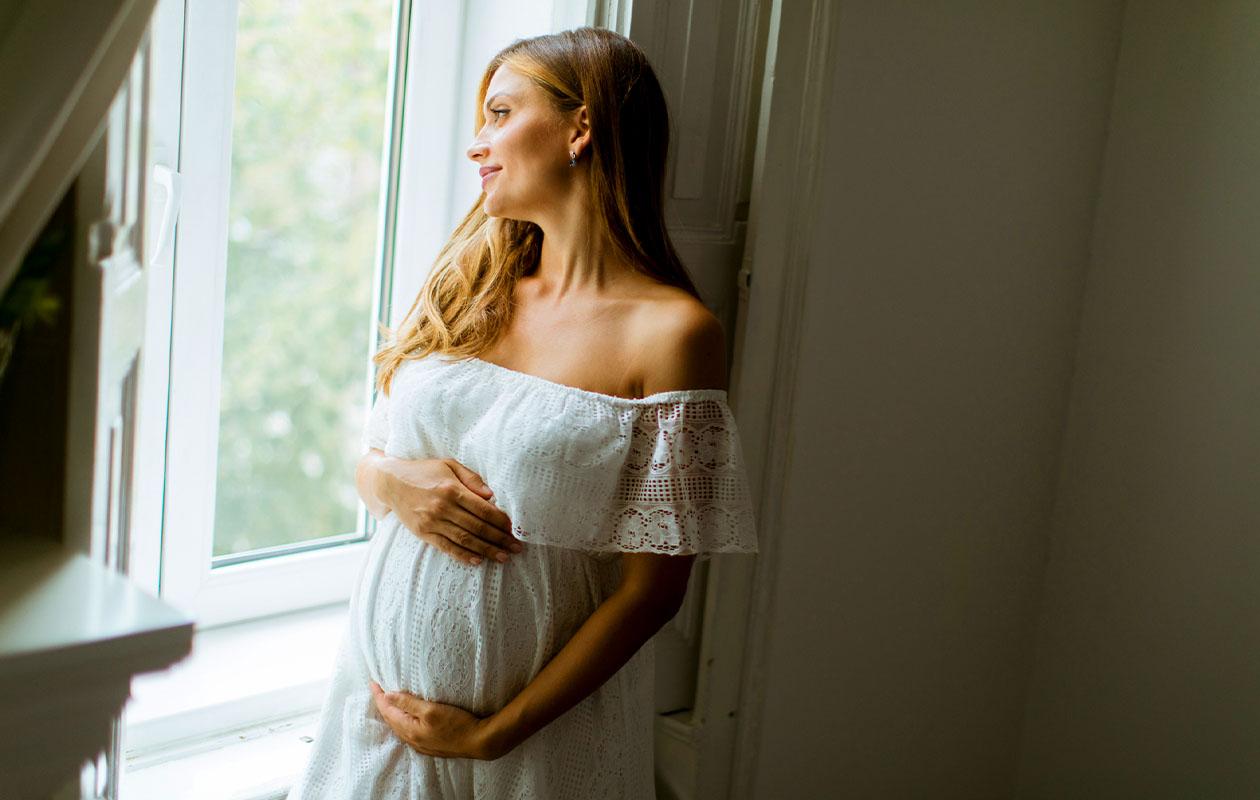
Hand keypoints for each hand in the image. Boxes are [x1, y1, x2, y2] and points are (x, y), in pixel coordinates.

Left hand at [368, 682, 506, 759]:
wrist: (478, 741)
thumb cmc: (456, 724)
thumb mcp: (431, 709)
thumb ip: (408, 702)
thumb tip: (387, 696)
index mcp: (409, 729)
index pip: (388, 710)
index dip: (379, 696)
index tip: (372, 683)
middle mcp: (412, 739)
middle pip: (391, 720)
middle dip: (383, 704)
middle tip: (377, 690)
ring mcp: (421, 744)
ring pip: (399, 727)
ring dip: (392, 713)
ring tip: (388, 703)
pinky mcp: (430, 745)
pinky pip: (408, 732)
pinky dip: (402, 721)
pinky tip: (406, 718)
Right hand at [374, 456, 520, 565]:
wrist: (390, 482)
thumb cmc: (424, 471)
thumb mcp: (449, 465)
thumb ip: (472, 479)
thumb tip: (492, 495)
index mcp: (452, 489)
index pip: (483, 509)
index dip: (501, 521)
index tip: (514, 529)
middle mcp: (442, 507)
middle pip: (477, 527)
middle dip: (499, 539)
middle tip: (516, 548)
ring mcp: (431, 522)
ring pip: (464, 540)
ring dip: (486, 550)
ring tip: (503, 557)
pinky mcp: (422, 533)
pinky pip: (446, 547)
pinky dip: (462, 555)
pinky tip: (477, 561)